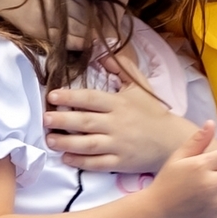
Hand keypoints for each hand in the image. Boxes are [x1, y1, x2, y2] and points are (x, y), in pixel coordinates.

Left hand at [45, 82, 193, 171]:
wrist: (172, 140)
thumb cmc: (153, 112)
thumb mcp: (140, 86)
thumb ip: (122, 68)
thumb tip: (103, 53)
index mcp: (119, 103)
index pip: (91, 98)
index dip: (70, 96)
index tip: (52, 96)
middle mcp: (117, 124)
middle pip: (86, 122)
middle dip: (63, 120)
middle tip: (45, 118)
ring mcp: (119, 145)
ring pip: (88, 144)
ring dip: (67, 142)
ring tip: (50, 139)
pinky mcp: (121, 163)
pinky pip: (98, 163)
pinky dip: (81, 162)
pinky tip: (66, 158)